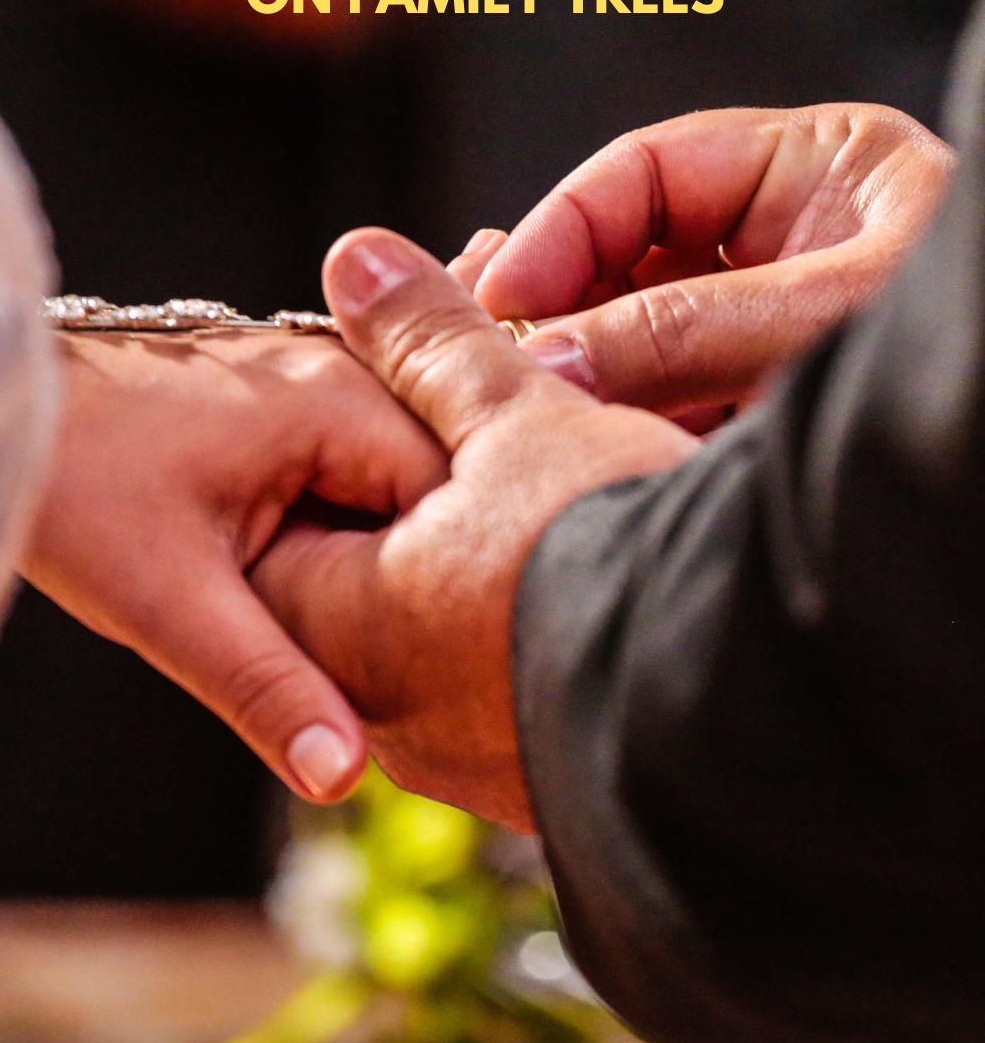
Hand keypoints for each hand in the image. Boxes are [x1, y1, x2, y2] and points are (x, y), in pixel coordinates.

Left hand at [21, 328, 445, 802]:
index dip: (475, 589)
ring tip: (397, 641)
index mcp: (341, 402)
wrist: (2, 407)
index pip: (470, 497)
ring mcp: (328, 387)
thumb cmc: (70, 483)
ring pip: (411, 491)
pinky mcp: (305, 409)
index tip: (471, 667)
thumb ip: (265, 686)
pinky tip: (353, 594)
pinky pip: (369, 479)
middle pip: (450, 495)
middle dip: (440, 581)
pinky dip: (368, 540)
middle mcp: (351, 378)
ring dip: (405, 563)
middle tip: (436, 674)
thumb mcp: (168, 601)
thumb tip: (345, 775)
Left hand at [253, 229, 695, 830]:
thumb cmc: (616, 547)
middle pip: (366, 578)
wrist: (757, 692)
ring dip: (475, 564)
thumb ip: (430, 342)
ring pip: (441, 634)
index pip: (284, 518)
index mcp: (345, 623)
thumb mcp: (518, 417)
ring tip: (548, 504)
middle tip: (482, 442)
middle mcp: (387, 713)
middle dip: (412, 497)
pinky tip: (587, 582)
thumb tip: (355, 258)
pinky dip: (526, 629)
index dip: (334, 442)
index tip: (395, 402)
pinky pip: (506, 688)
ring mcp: (465, 761)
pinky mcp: (539, 783)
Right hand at [469, 105, 953, 418]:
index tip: (506, 295)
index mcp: (820, 170)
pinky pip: (674, 405)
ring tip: (518, 402)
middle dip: (560, 304)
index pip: (650, 171)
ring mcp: (774, 326)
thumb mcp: (830, 314)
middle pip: (631, 256)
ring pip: (643, 337)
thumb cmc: (962, 344)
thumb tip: (544, 360)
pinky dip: (624, 425)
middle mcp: (788, 242)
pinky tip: (580, 444)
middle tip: (492, 354)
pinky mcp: (766, 406)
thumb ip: (687, 330)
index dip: (563, 226)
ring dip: (583, 370)